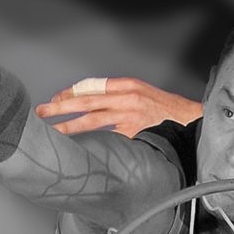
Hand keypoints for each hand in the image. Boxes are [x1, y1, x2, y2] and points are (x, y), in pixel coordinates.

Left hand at [35, 76, 201, 136]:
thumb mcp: (143, 95)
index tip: (56, 99)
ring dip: (69, 126)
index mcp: (127, 85)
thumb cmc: (168, 112)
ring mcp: (130, 116)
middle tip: (41, 112)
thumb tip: (93, 106)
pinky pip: (107, 138)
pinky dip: (91, 142)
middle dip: (60, 107)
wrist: (193, 123)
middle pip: (86, 101)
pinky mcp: (134, 133)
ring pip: (92, 120)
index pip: (91, 86)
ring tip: (51, 133)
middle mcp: (126, 97)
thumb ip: (120, 99)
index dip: (70, 93)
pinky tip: (78, 148)